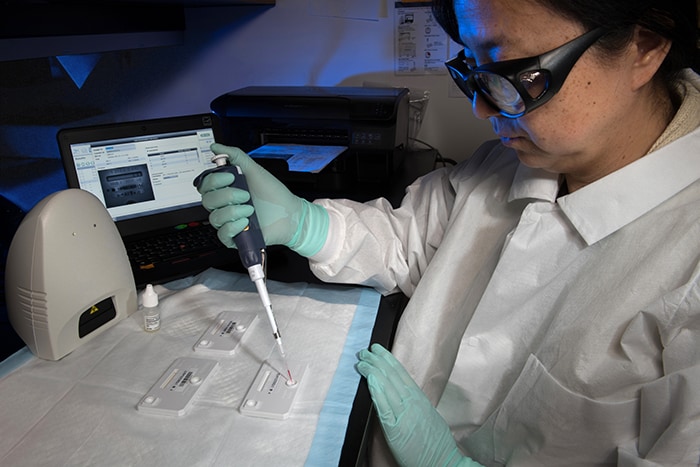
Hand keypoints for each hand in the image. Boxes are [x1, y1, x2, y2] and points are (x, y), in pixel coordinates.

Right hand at [197, 144, 328, 256]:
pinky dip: (233, 227)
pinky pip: (222, 234)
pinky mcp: (235, 237)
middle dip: (227, 196)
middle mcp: (225, 205)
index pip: (205, 185)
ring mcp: (229, 221)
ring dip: (233, 211)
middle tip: (246, 195)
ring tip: (250, 209)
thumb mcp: (254, 170)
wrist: (290, 214)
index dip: (214, 181)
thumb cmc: (273, 194)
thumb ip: (235, 156)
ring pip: (214, 217)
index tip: (231, 177)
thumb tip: (215, 147)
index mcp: (226, 189)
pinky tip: (246, 222)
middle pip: (207, 201)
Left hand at [356, 344, 483, 466]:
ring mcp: (405, 414)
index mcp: (420, 398)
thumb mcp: (428, 415)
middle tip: (365, 351)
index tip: (378, 350)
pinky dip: (377, 391)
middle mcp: (413, 403)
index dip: (388, 360)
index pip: (401, 373)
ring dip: (373, 371)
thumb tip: (404, 393)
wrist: (442, 461)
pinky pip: (384, 406)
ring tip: (362, 361)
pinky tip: (370, 379)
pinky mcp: (396, 429)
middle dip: (377, 361)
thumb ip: (415, 403)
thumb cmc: (436, 443)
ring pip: (387, 386)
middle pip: (392, 376)